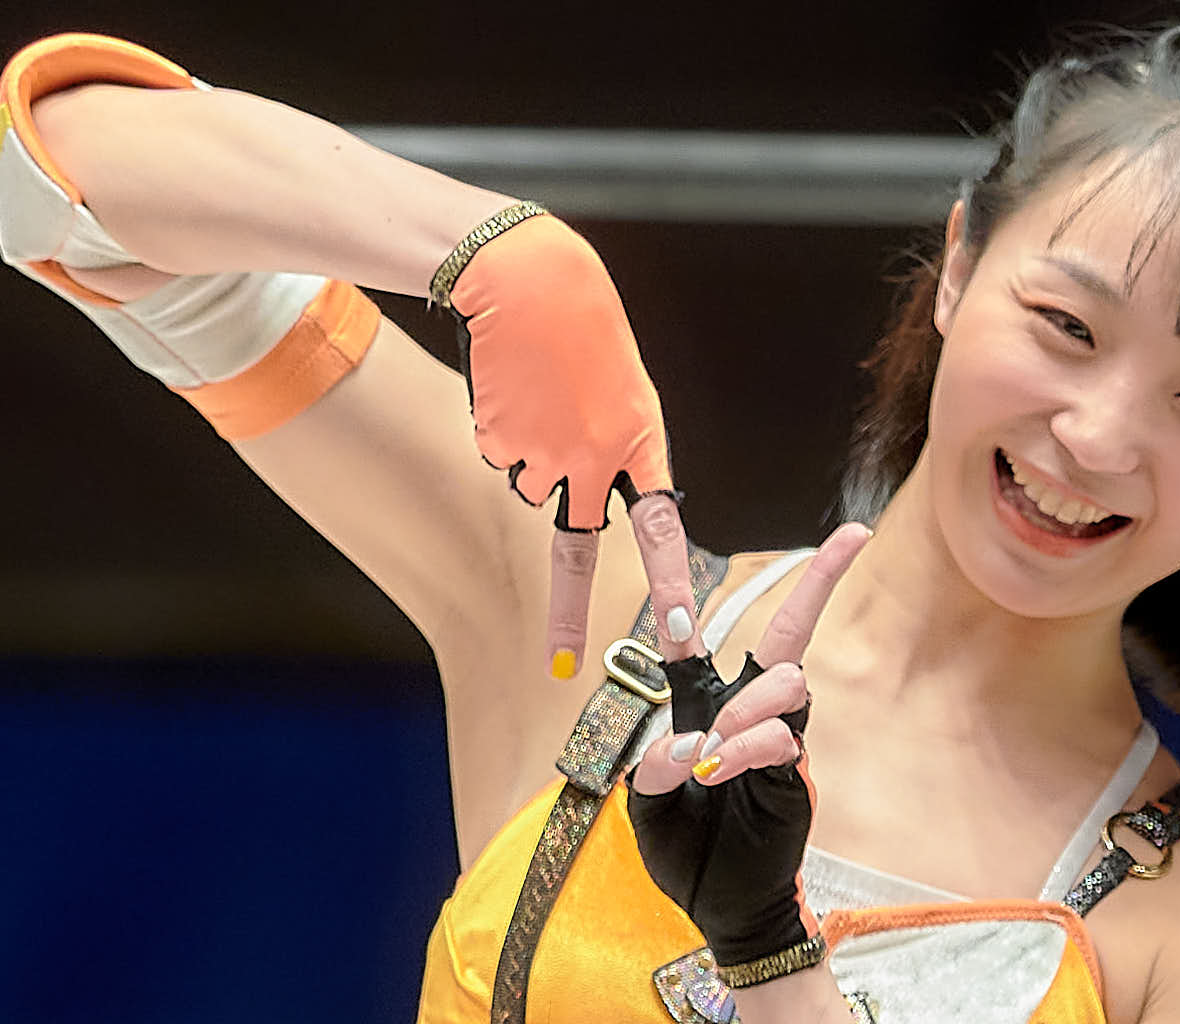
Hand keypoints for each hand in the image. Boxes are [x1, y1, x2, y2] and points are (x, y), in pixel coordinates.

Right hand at [439, 207, 699, 677]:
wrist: (527, 278)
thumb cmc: (581, 324)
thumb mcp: (621, 387)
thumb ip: (614, 443)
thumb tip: (582, 490)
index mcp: (638, 442)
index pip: (660, 529)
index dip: (670, 585)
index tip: (681, 635)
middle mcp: (591, 459)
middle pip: (575, 547)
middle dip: (567, 612)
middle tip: (562, 665)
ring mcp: (541, 454)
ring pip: (532, 486)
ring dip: (533, 455)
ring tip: (540, 395)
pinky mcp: (499, 443)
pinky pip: (502, 456)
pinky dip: (504, 432)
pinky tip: (513, 390)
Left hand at [627, 522, 870, 969]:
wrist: (725, 907)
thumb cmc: (686, 851)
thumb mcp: (645, 807)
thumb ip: (655, 767)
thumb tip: (687, 740)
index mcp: (698, 704)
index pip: (689, 628)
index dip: (678, 574)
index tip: (664, 516)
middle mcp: (743, 707)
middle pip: (788, 629)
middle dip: (821, 580)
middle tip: (852, 539)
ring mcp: (775, 736)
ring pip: (786, 678)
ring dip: (745, 707)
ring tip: (712, 755)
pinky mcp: (794, 768)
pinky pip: (779, 736)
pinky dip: (743, 748)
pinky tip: (718, 770)